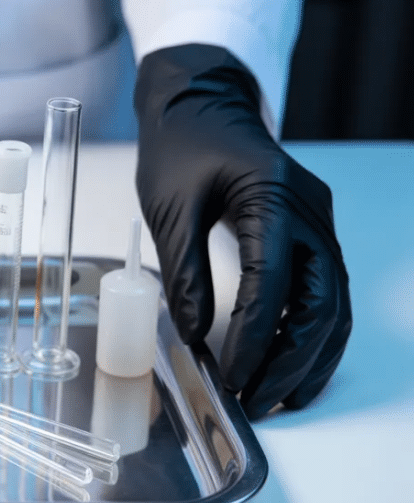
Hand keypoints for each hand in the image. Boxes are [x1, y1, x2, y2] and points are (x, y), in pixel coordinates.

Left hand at [134, 44, 351, 418]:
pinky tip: (292, 367)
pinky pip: (326, 292)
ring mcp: (317, 223)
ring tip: (280, 397)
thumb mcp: (169, 206)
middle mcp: (308, 212)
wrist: (202, 103)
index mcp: (271, 196)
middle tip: (257, 399)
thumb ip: (183, 270)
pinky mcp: (311, 233)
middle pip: (321, 301)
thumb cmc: (182, 146)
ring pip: (334, 304)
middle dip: (292, 358)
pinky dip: (313, 334)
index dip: (253, 336)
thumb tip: (194, 331)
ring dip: (310, 355)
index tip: (232, 374)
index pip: (273, 283)